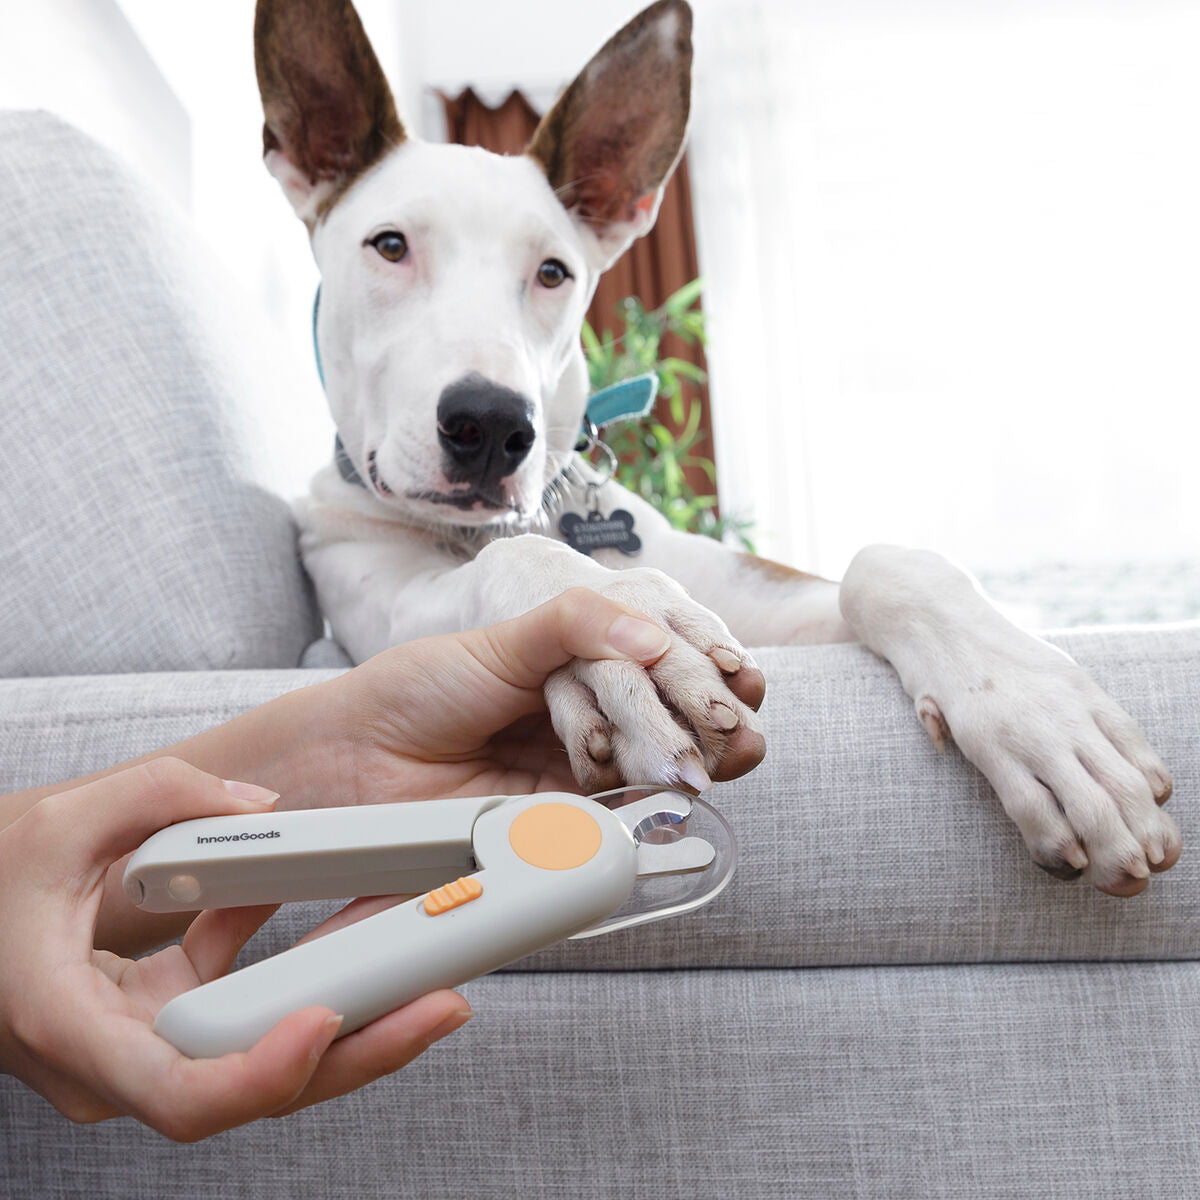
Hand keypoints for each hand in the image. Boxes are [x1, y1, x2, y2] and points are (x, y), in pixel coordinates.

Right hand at [0, 759, 470, 1140]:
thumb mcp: (65, 822)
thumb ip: (162, 793)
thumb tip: (260, 809)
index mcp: (76, 1028)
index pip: (183, 1093)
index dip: (265, 1073)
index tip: (325, 1021)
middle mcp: (118, 1061)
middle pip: (253, 1087)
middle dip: (356, 1050)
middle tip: (439, 1005)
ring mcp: (146, 1048)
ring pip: (264, 1058)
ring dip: (352, 1019)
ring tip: (431, 979)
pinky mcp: (167, 1017)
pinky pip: (249, 1012)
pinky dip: (305, 975)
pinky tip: (355, 932)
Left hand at [317, 586, 766, 807]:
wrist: (361, 756)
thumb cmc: (423, 685)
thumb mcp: (501, 639)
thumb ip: (574, 624)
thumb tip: (649, 635)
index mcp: (582, 658)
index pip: (661, 660)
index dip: (703, 668)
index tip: (739, 678)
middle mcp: (591, 710)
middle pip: (670, 714)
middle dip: (707, 720)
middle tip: (731, 729)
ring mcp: (580, 766)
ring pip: (653, 763)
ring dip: (683, 760)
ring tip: (699, 762)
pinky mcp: (562, 815)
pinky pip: (615, 810)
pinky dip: (638, 798)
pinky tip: (654, 785)